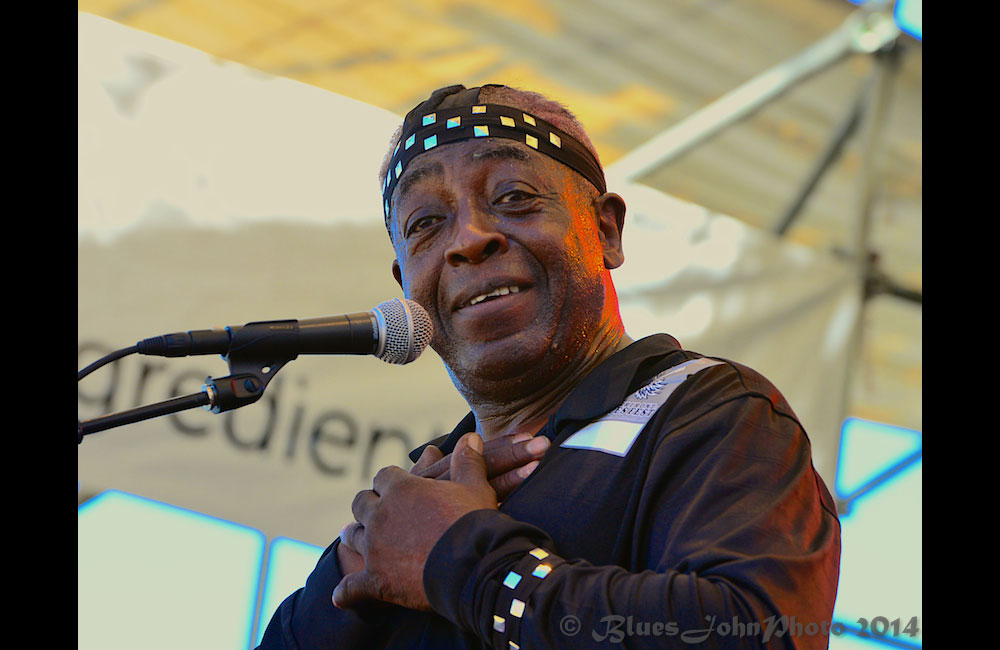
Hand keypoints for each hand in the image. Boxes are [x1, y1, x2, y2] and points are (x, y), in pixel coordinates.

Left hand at [334, 432, 548, 577]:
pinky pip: (351, 587)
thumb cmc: (474, 522)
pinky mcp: (376, 580)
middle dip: (367, 505)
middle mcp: (380, 515)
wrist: (474, 565)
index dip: (389, 482)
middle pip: (361, 502)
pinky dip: (347, 591)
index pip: (383, 477)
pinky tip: (341, 595)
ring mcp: (375, 548)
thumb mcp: (475, 486)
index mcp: (401, 489)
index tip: (395, 487)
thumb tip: (470, 437)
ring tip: (352, 535)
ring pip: (353, 536)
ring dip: (354, 534)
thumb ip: (468, 461)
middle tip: (372, 510)